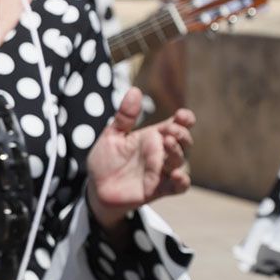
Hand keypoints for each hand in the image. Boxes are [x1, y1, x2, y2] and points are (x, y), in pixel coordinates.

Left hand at [87, 87, 193, 233]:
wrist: (95, 187)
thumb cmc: (106, 160)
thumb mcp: (112, 135)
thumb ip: (124, 116)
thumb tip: (135, 90)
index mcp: (152, 137)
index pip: (175, 125)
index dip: (184, 120)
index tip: (184, 115)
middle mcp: (161, 153)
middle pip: (182, 142)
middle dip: (181, 134)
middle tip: (170, 130)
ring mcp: (161, 171)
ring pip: (179, 161)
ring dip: (177, 152)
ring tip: (167, 143)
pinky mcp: (158, 189)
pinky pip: (178, 186)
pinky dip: (182, 181)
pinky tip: (177, 174)